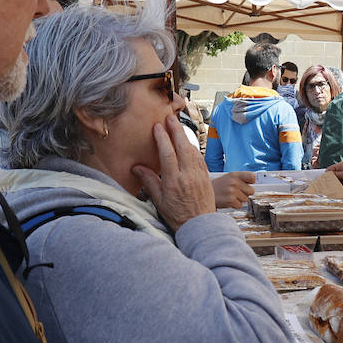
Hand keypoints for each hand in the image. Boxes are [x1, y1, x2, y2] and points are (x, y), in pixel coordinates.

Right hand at [132, 116, 215, 230]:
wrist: (200, 224)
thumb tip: (136, 168)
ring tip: (178, 126)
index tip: (158, 127)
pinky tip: (188, 143)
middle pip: (182, 147)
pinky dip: (193, 147)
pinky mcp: (206, 176)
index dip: (162, 138)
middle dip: (176, 130)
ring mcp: (199, 175)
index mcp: (174, 181)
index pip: (167, 153)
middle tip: (170, 118)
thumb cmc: (178, 215)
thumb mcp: (159, 200)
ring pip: (192, 150)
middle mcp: (188, 175)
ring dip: (185, 136)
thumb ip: (149, 181)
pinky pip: (199, 157)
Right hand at [212, 171, 254, 208]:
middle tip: (235, 193)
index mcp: (234, 175)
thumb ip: (240, 179)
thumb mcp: (227, 178)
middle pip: (251, 191)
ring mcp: (232, 191)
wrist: (202, 193)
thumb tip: (253, 182)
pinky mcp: (230, 200)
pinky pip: (240, 205)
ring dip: (239, 200)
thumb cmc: (216, 187)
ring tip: (229, 196)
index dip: (251, 182)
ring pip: (246, 199)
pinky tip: (227, 201)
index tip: (247, 184)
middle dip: (245, 193)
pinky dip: (234, 205)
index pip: (252, 177)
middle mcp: (234, 182)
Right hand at [327, 162, 342, 188]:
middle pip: (332, 175)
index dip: (326, 174)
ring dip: (334, 184)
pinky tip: (337, 189)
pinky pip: (340, 184)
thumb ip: (336, 175)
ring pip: (336, 180)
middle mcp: (341, 170)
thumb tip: (328, 175)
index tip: (323, 180)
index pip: (330, 169)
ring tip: (331, 188)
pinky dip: (338, 186)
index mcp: (340, 166)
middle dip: (330, 180)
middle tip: (327, 185)